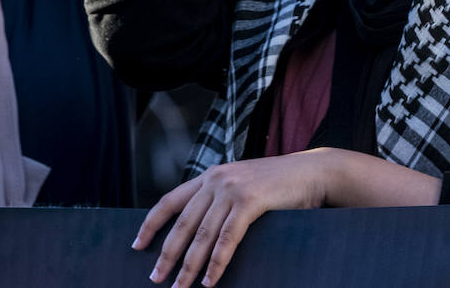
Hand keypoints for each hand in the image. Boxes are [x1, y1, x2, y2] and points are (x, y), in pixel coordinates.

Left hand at [133, 152, 329, 287]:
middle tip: (156, 279)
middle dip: (167, 255)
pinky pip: (227, 239)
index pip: (169, 200)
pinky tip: (211, 281)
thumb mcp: (242, 184)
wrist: (312, 172)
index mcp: (210, 176)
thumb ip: (220, 199)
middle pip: (183, 223)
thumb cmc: (279, 184)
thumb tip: (198, 230)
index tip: (137, 245)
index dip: (151, 224)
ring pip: (202, 235)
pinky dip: (217, 263)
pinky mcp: (250, 200)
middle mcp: (216, 179)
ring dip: (189, 266)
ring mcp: (233, 189)